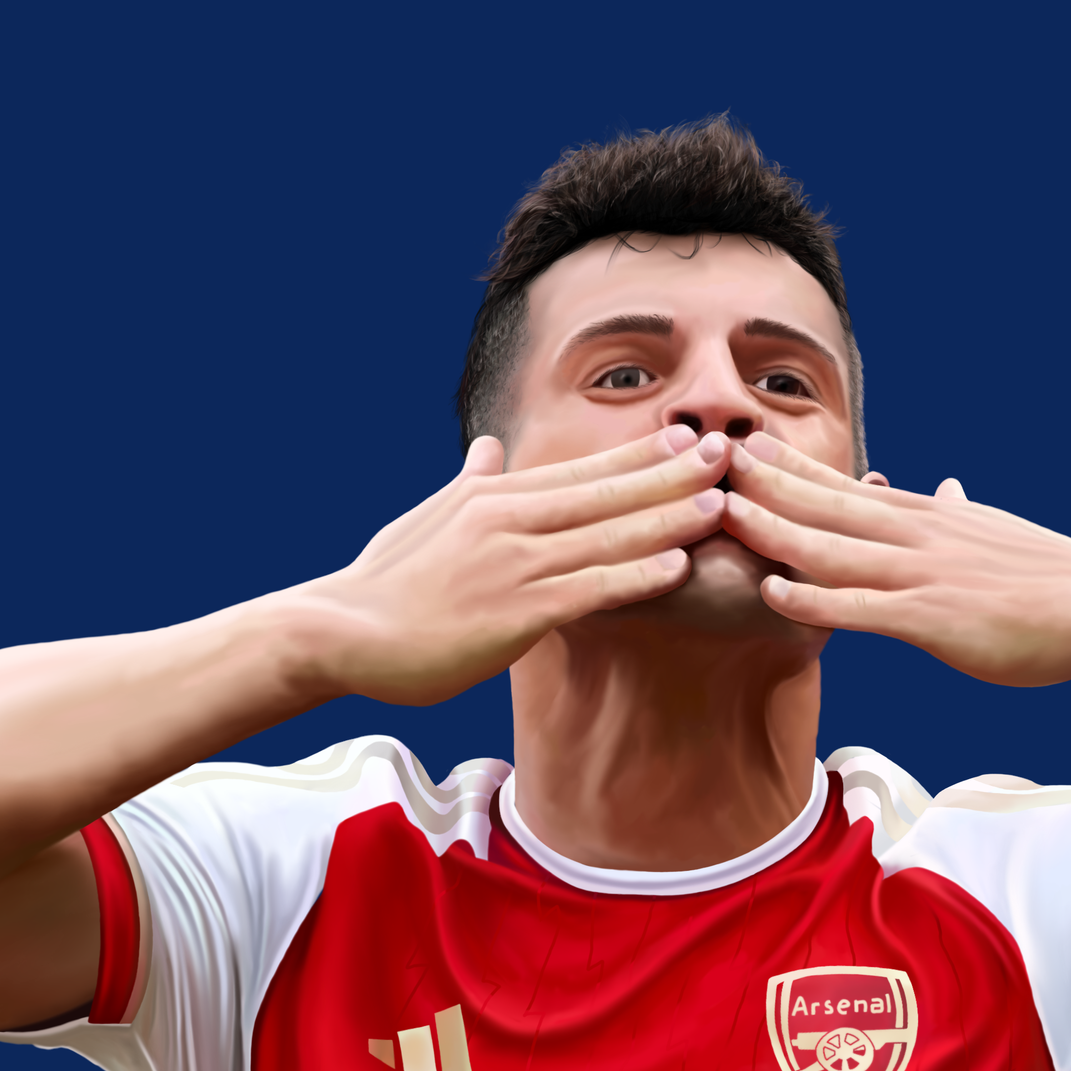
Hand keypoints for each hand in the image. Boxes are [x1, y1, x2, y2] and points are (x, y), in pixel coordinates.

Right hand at [300, 427, 733, 704]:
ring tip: (721, 505)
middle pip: (607, 491)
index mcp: (493, 497)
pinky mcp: (515, 611)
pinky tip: (676, 566)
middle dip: (672, 472)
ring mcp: (514, 563)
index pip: (579, 470)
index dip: (637, 454)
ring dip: (668, 518)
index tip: (685, 437)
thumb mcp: (425, 521)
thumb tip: (486, 447)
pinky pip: (589, 588)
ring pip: (608, 535)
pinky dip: (636, 574)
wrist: (340, 633)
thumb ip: (465, 483)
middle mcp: (510, 519)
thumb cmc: (381, 587)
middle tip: (730, 451)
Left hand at [716, 432, 1070, 687]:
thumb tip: (951, 488)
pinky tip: (773, 591)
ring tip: (718, 512)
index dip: (790, 467)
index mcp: (929, 517)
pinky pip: (861, 607)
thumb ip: (961, 515)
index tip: (743, 447)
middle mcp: (918, 534)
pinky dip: (813, 598)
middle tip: (702, 460)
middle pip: (825, 503)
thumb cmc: (1057, 583)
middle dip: (761, 482)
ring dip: (772, 529)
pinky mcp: (935, 618)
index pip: (846, 486)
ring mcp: (924, 574)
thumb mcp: (999, 535)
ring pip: (832, 547)